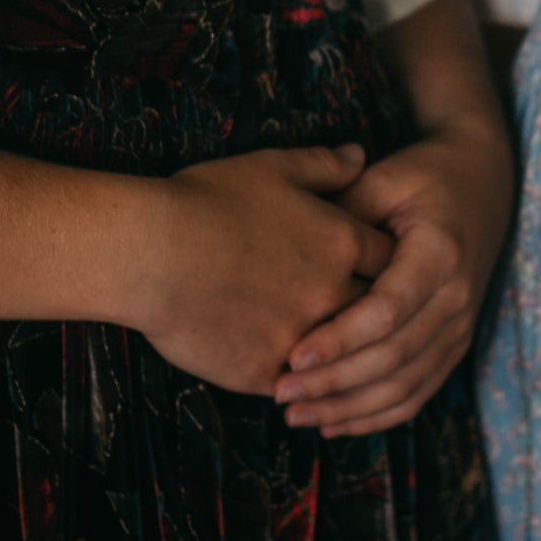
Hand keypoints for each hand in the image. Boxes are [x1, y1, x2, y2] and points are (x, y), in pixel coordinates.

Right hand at [135, 144, 392, 394]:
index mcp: (340, 242)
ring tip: (324, 350)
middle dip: (370, 311)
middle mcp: (331, 294)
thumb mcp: (272, 167)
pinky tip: (287, 378)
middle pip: (375, 312)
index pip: (391, 259)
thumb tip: (359, 155)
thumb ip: (324, 165)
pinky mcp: (264, 372)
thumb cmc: (206, 200)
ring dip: (335, 352)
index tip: (378, 264)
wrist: (149, 252)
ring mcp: (301, 338)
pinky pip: (294, 385)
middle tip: (356, 309)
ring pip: (338, 356)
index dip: (388, 261)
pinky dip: (294, 381)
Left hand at [272, 112, 513, 437]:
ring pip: (404, 386)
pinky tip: (333, 422)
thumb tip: (286, 250)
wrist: (482, 182)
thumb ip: (342, 213)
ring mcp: (460, 328)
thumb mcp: (385, 177)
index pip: (387, 311)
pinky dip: (375, 416)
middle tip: (280, 392)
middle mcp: (457, 300)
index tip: (293, 356)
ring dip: (349, 408)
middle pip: (394, 358)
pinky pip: (417, 393)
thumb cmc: (424, 176)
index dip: (340, 340)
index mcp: (439, 255)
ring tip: (296, 414)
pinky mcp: (454, 345)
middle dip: (334, 382)